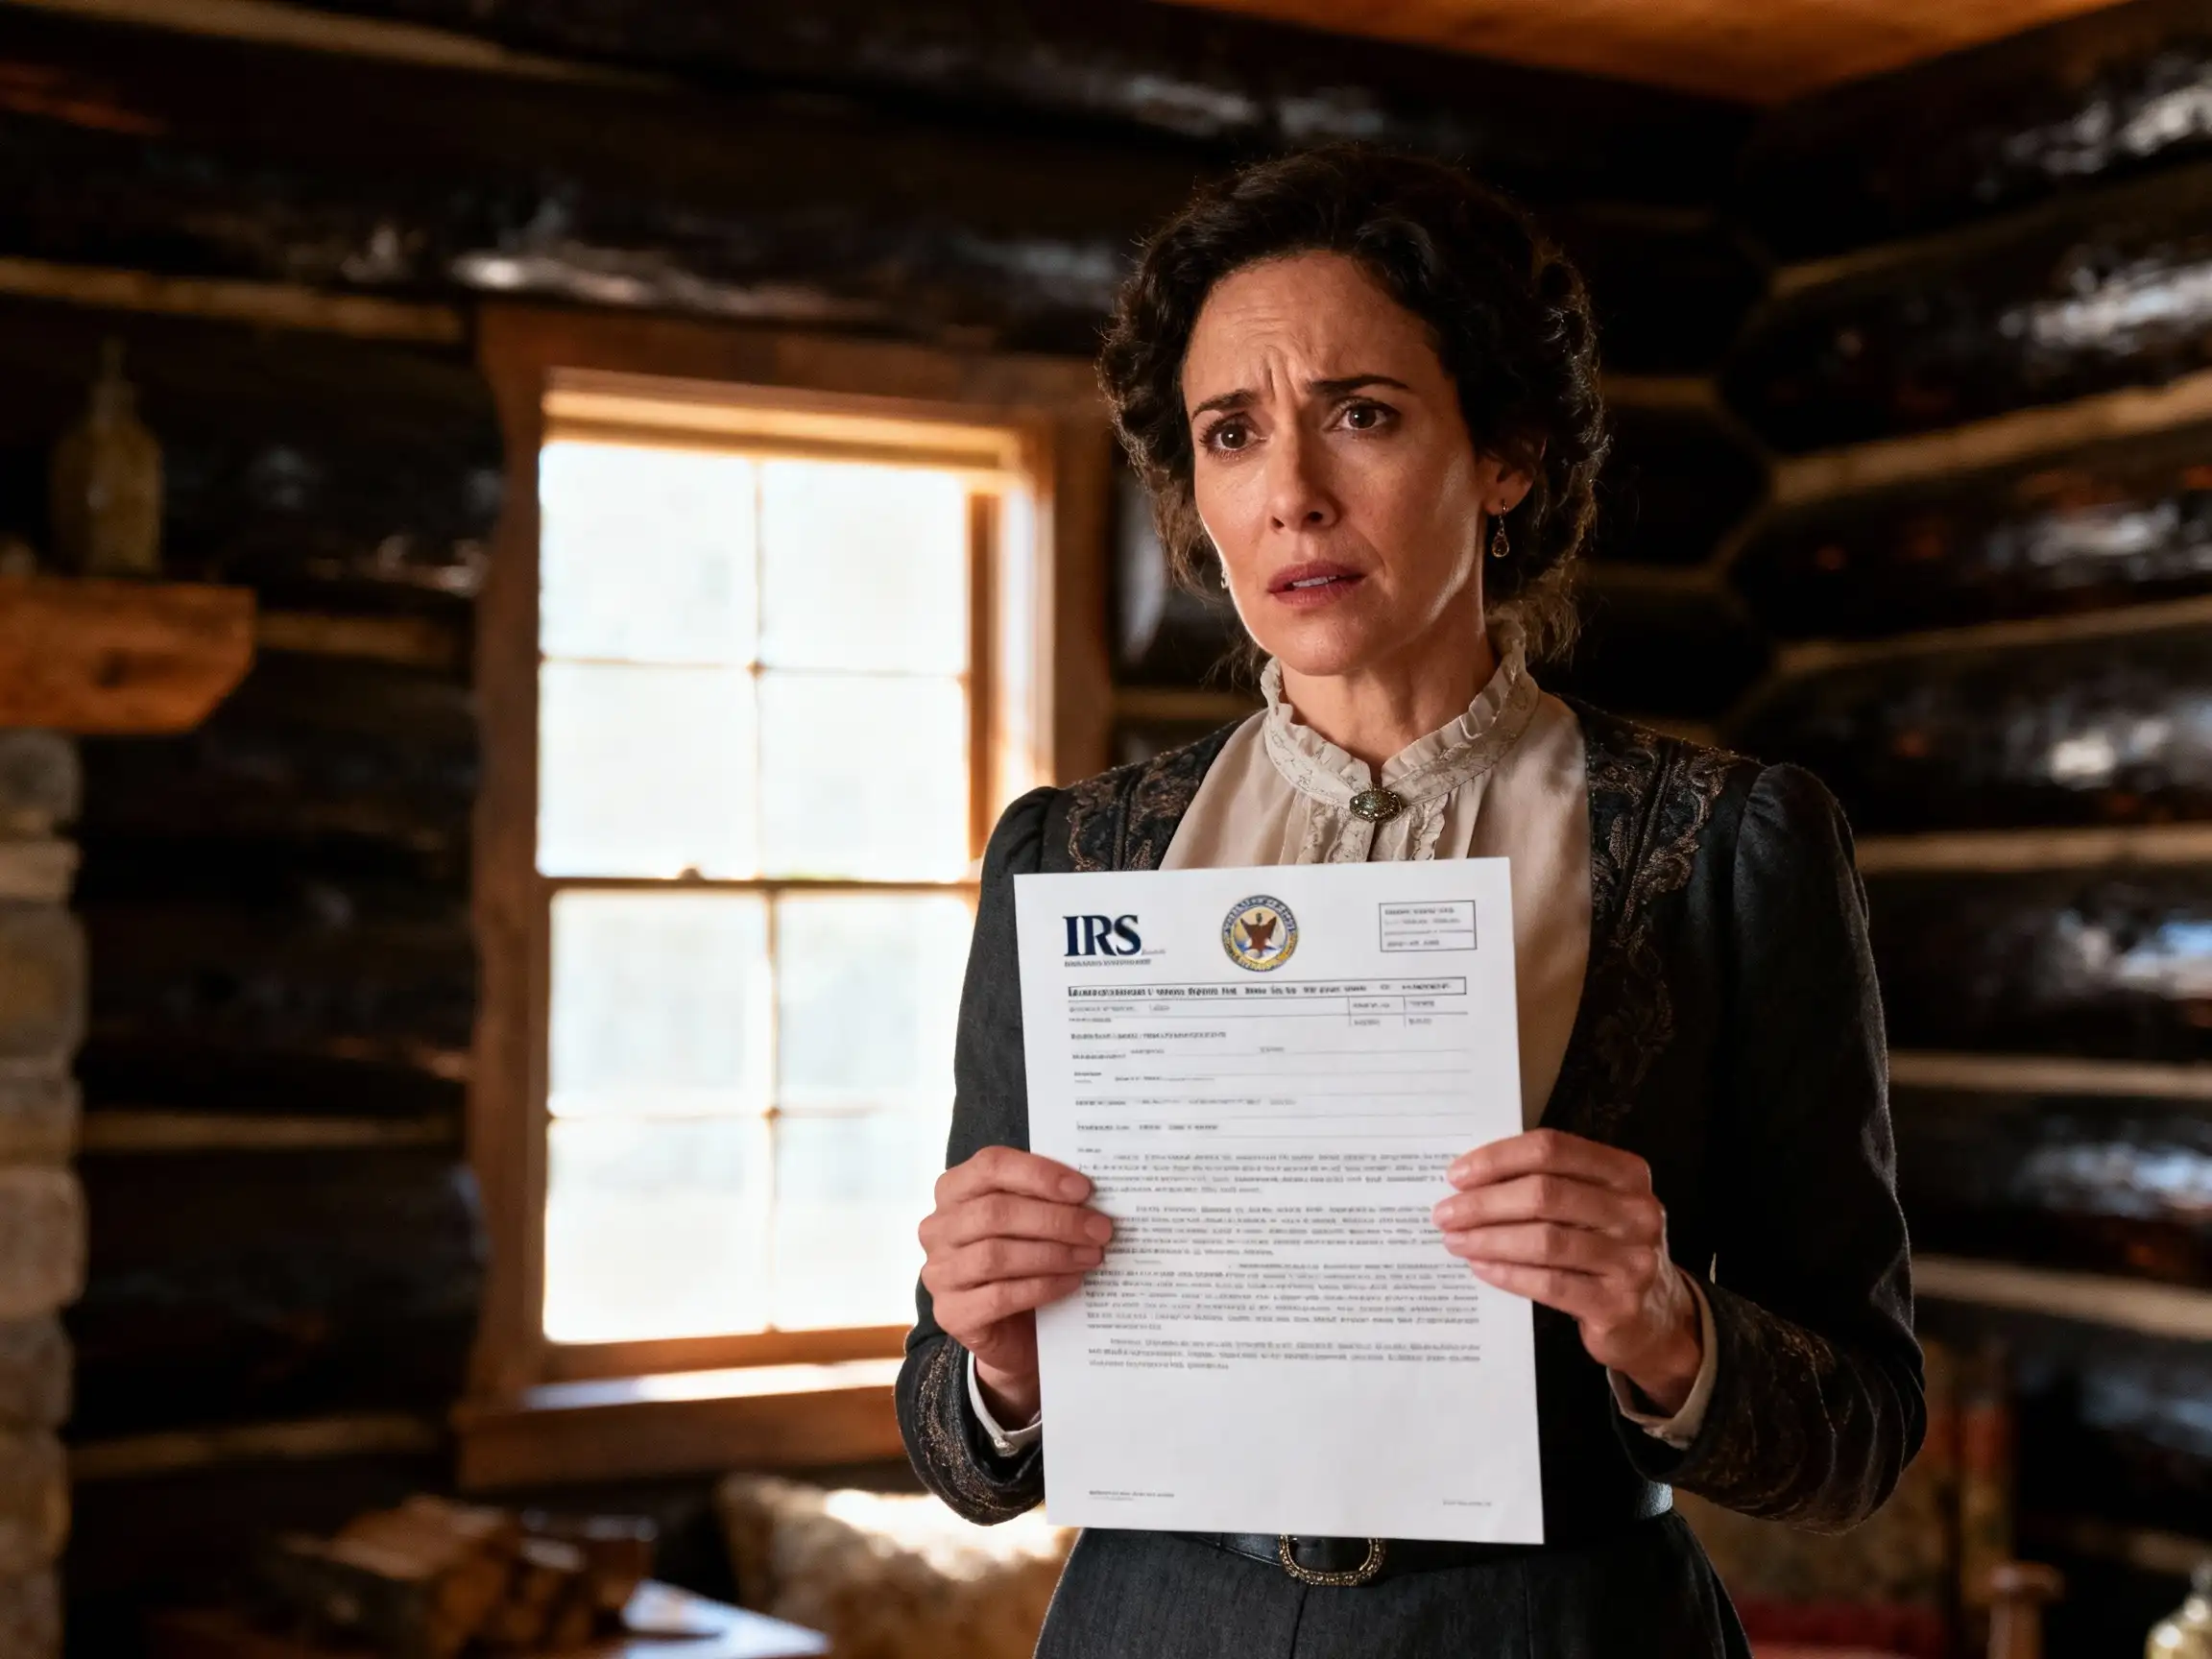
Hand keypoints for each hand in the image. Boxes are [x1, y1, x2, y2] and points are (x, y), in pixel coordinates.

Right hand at [918, 1145, 1112, 1425]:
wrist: (1011, 1330)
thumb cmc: (1022, 1261)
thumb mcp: (1030, 1221)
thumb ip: (1045, 1199)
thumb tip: (1091, 1194)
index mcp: (953, 1190)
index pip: (990, 1166)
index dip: (1039, 1174)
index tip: (1083, 1189)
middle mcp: (937, 1228)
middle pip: (996, 1212)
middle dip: (1056, 1219)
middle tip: (1100, 1229)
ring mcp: (939, 1272)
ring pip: (996, 1255)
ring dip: (1053, 1254)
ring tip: (1092, 1256)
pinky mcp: (951, 1313)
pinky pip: (1000, 1296)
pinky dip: (1042, 1287)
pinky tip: (1072, 1282)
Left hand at [1431, 1129, 1702, 1414]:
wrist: (1655, 1317)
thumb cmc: (1605, 1248)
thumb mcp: (1592, 1206)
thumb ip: (1547, 1184)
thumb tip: (1470, 1180)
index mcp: (1627, 1173)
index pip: (1553, 1149)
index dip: (1499, 1158)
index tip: (1457, 1175)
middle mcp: (1637, 1212)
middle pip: (1545, 1194)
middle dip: (1485, 1203)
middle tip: (1445, 1214)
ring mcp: (1633, 1260)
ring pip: (1545, 1241)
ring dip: (1490, 1239)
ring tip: (1456, 1241)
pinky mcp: (1619, 1304)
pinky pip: (1551, 1284)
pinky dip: (1509, 1274)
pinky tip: (1482, 1267)